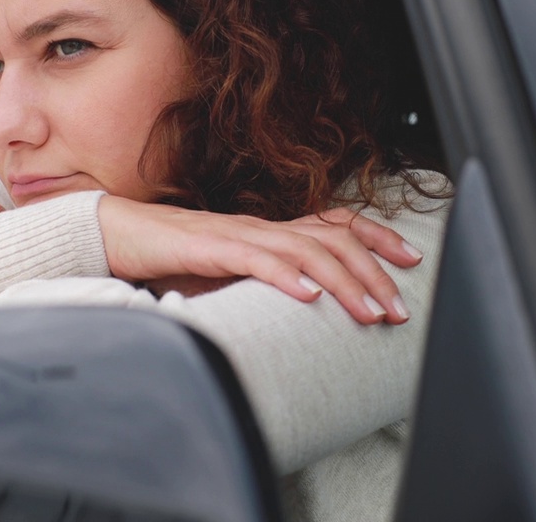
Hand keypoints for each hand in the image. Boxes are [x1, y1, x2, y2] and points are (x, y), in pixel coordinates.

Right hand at [97, 197, 423, 324]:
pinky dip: (285, 277)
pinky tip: (308, 297)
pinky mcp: (212, 247)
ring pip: (306, 251)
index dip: (378, 237)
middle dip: (373, 274)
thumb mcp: (235, 275)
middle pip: (334, 240)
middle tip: (399, 309)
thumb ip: (269, 285)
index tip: (411, 259)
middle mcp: (265, 227)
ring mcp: (241, 234)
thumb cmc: (178, 259)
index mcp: (273, 231)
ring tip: (369, 312)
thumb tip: (308, 310)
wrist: (124, 235)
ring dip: (343, 283)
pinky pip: (256, 259)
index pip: (337, 223)